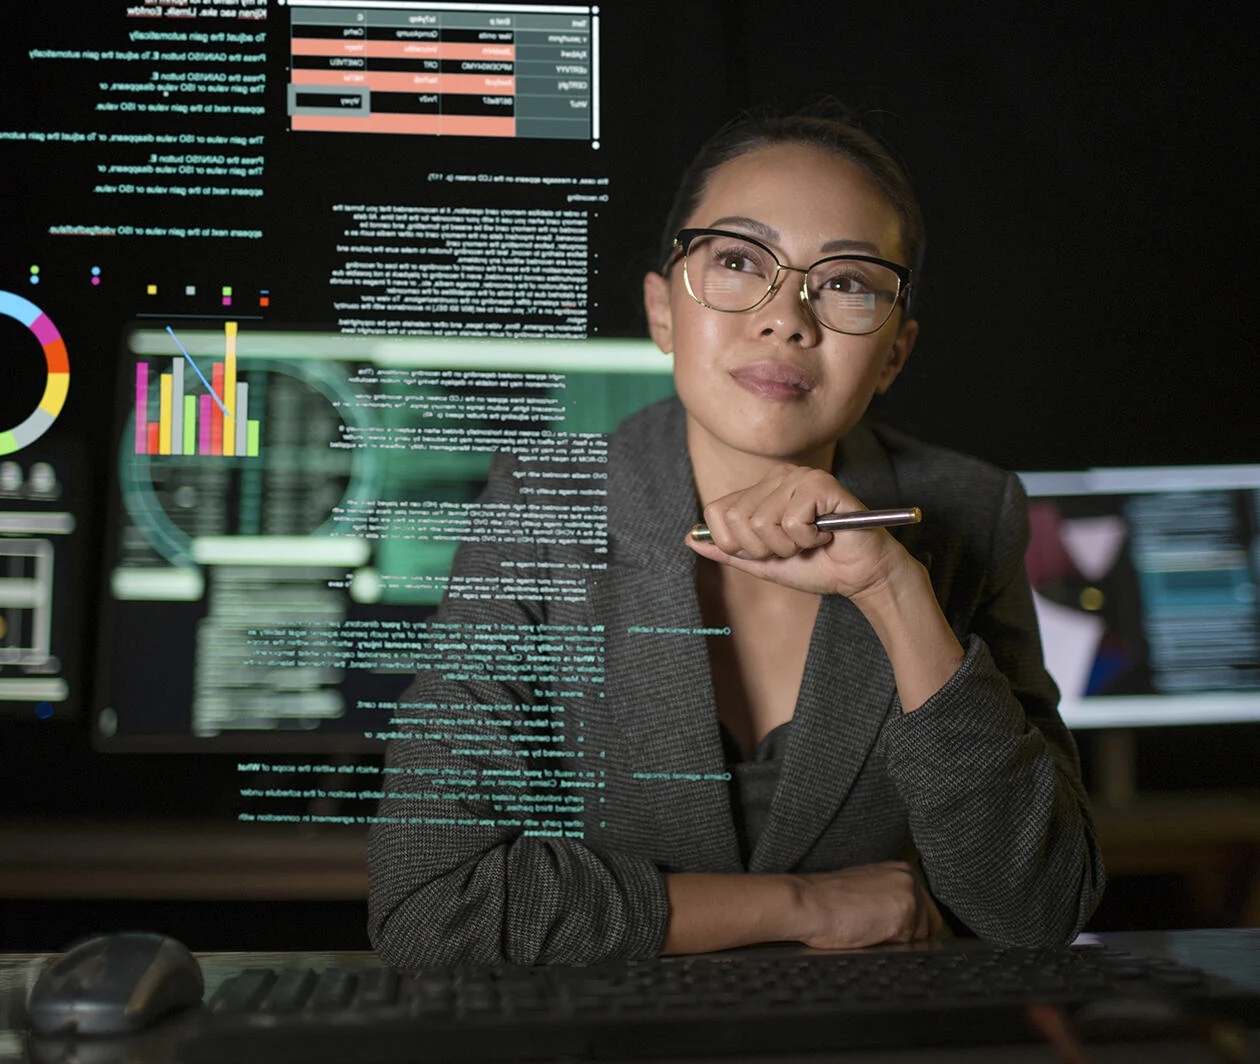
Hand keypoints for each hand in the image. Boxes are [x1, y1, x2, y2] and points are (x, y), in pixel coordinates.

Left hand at [685, 463, 914, 598]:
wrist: (860, 576)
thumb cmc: (816, 566)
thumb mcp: (762, 563)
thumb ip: (727, 551)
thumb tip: (689, 538)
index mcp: (761, 490)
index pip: (717, 511)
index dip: (736, 543)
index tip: (767, 550)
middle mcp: (778, 477)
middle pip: (738, 519)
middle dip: (764, 549)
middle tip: (794, 547)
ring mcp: (799, 476)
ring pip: (763, 522)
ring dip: (788, 546)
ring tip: (811, 541)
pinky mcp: (821, 483)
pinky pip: (791, 522)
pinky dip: (808, 539)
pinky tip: (825, 534)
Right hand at [791, 861, 944, 948]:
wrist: (808, 903)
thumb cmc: (828, 901)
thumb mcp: (866, 891)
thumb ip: (889, 899)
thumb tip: (910, 926)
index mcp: (899, 869)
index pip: (919, 911)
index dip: (899, 925)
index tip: (875, 921)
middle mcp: (908, 876)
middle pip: (924, 924)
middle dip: (901, 933)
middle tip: (868, 923)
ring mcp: (908, 892)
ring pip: (918, 936)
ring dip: (895, 939)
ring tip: (867, 926)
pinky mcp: (905, 911)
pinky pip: (909, 944)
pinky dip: (890, 944)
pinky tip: (869, 930)